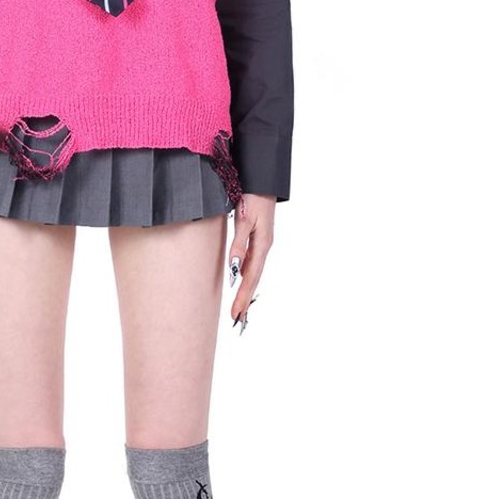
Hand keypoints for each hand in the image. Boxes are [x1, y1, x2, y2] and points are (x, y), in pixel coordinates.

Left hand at [227, 193, 275, 331]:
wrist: (264, 178)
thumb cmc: (253, 196)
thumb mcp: (244, 219)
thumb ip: (238, 243)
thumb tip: (234, 268)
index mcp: (262, 245)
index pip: (251, 277)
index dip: (243, 296)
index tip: (236, 313)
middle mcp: (264, 247)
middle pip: (254, 279)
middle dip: (246, 300)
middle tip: (237, 319)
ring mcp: (263, 243)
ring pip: (253, 272)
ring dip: (247, 290)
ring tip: (240, 307)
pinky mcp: (259, 237)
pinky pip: (252, 262)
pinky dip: (247, 276)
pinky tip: (240, 280)